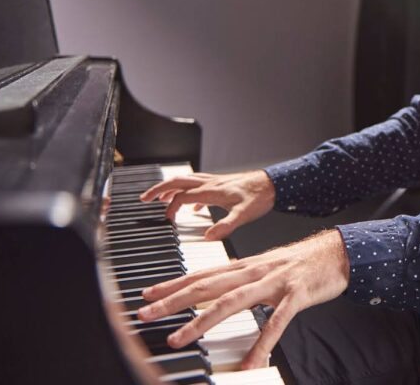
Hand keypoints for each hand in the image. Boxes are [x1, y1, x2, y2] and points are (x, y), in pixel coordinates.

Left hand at [137, 229, 349, 369]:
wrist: (339, 251)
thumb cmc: (302, 262)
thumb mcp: (267, 268)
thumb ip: (242, 281)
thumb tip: (219, 296)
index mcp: (246, 266)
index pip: (203, 274)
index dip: (173, 283)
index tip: (147, 294)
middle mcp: (255, 271)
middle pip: (207, 285)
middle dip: (174, 300)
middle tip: (145, 313)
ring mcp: (274, 283)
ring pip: (232, 302)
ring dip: (201, 320)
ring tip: (179, 338)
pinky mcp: (296, 295)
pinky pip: (275, 323)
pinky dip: (261, 344)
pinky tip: (250, 363)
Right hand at [139, 169, 275, 240]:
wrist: (274, 183)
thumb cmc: (260, 197)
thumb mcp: (243, 214)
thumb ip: (225, 226)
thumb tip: (208, 237)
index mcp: (212, 191)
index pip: (182, 196)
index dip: (171, 207)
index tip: (167, 220)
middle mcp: (211, 183)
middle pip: (178, 181)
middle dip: (158, 189)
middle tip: (144, 198)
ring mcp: (216, 182)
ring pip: (187, 180)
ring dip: (171, 188)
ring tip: (160, 198)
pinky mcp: (222, 184)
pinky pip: (199, 185)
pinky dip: (189, 192)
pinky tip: (193, 205)